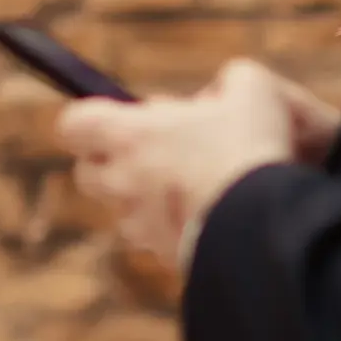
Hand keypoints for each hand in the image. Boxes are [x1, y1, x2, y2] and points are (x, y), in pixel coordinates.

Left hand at [55, 58, 306, 271]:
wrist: (267, 230)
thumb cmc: (250, 151)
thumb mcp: (252, 91)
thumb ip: (232, 82)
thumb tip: (221, 93)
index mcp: (129, 137)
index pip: (74, 125)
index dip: (93, 118)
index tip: (128, 115)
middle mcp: (123, 184)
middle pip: (89, 173)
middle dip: (116, 161)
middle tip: (161, 150)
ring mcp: (142, 227)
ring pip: (126, 211)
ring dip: (150, 199)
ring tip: (197, 185)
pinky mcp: (166, 259)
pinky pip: (159, 241)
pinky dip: (179, 229)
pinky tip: (218, 217)